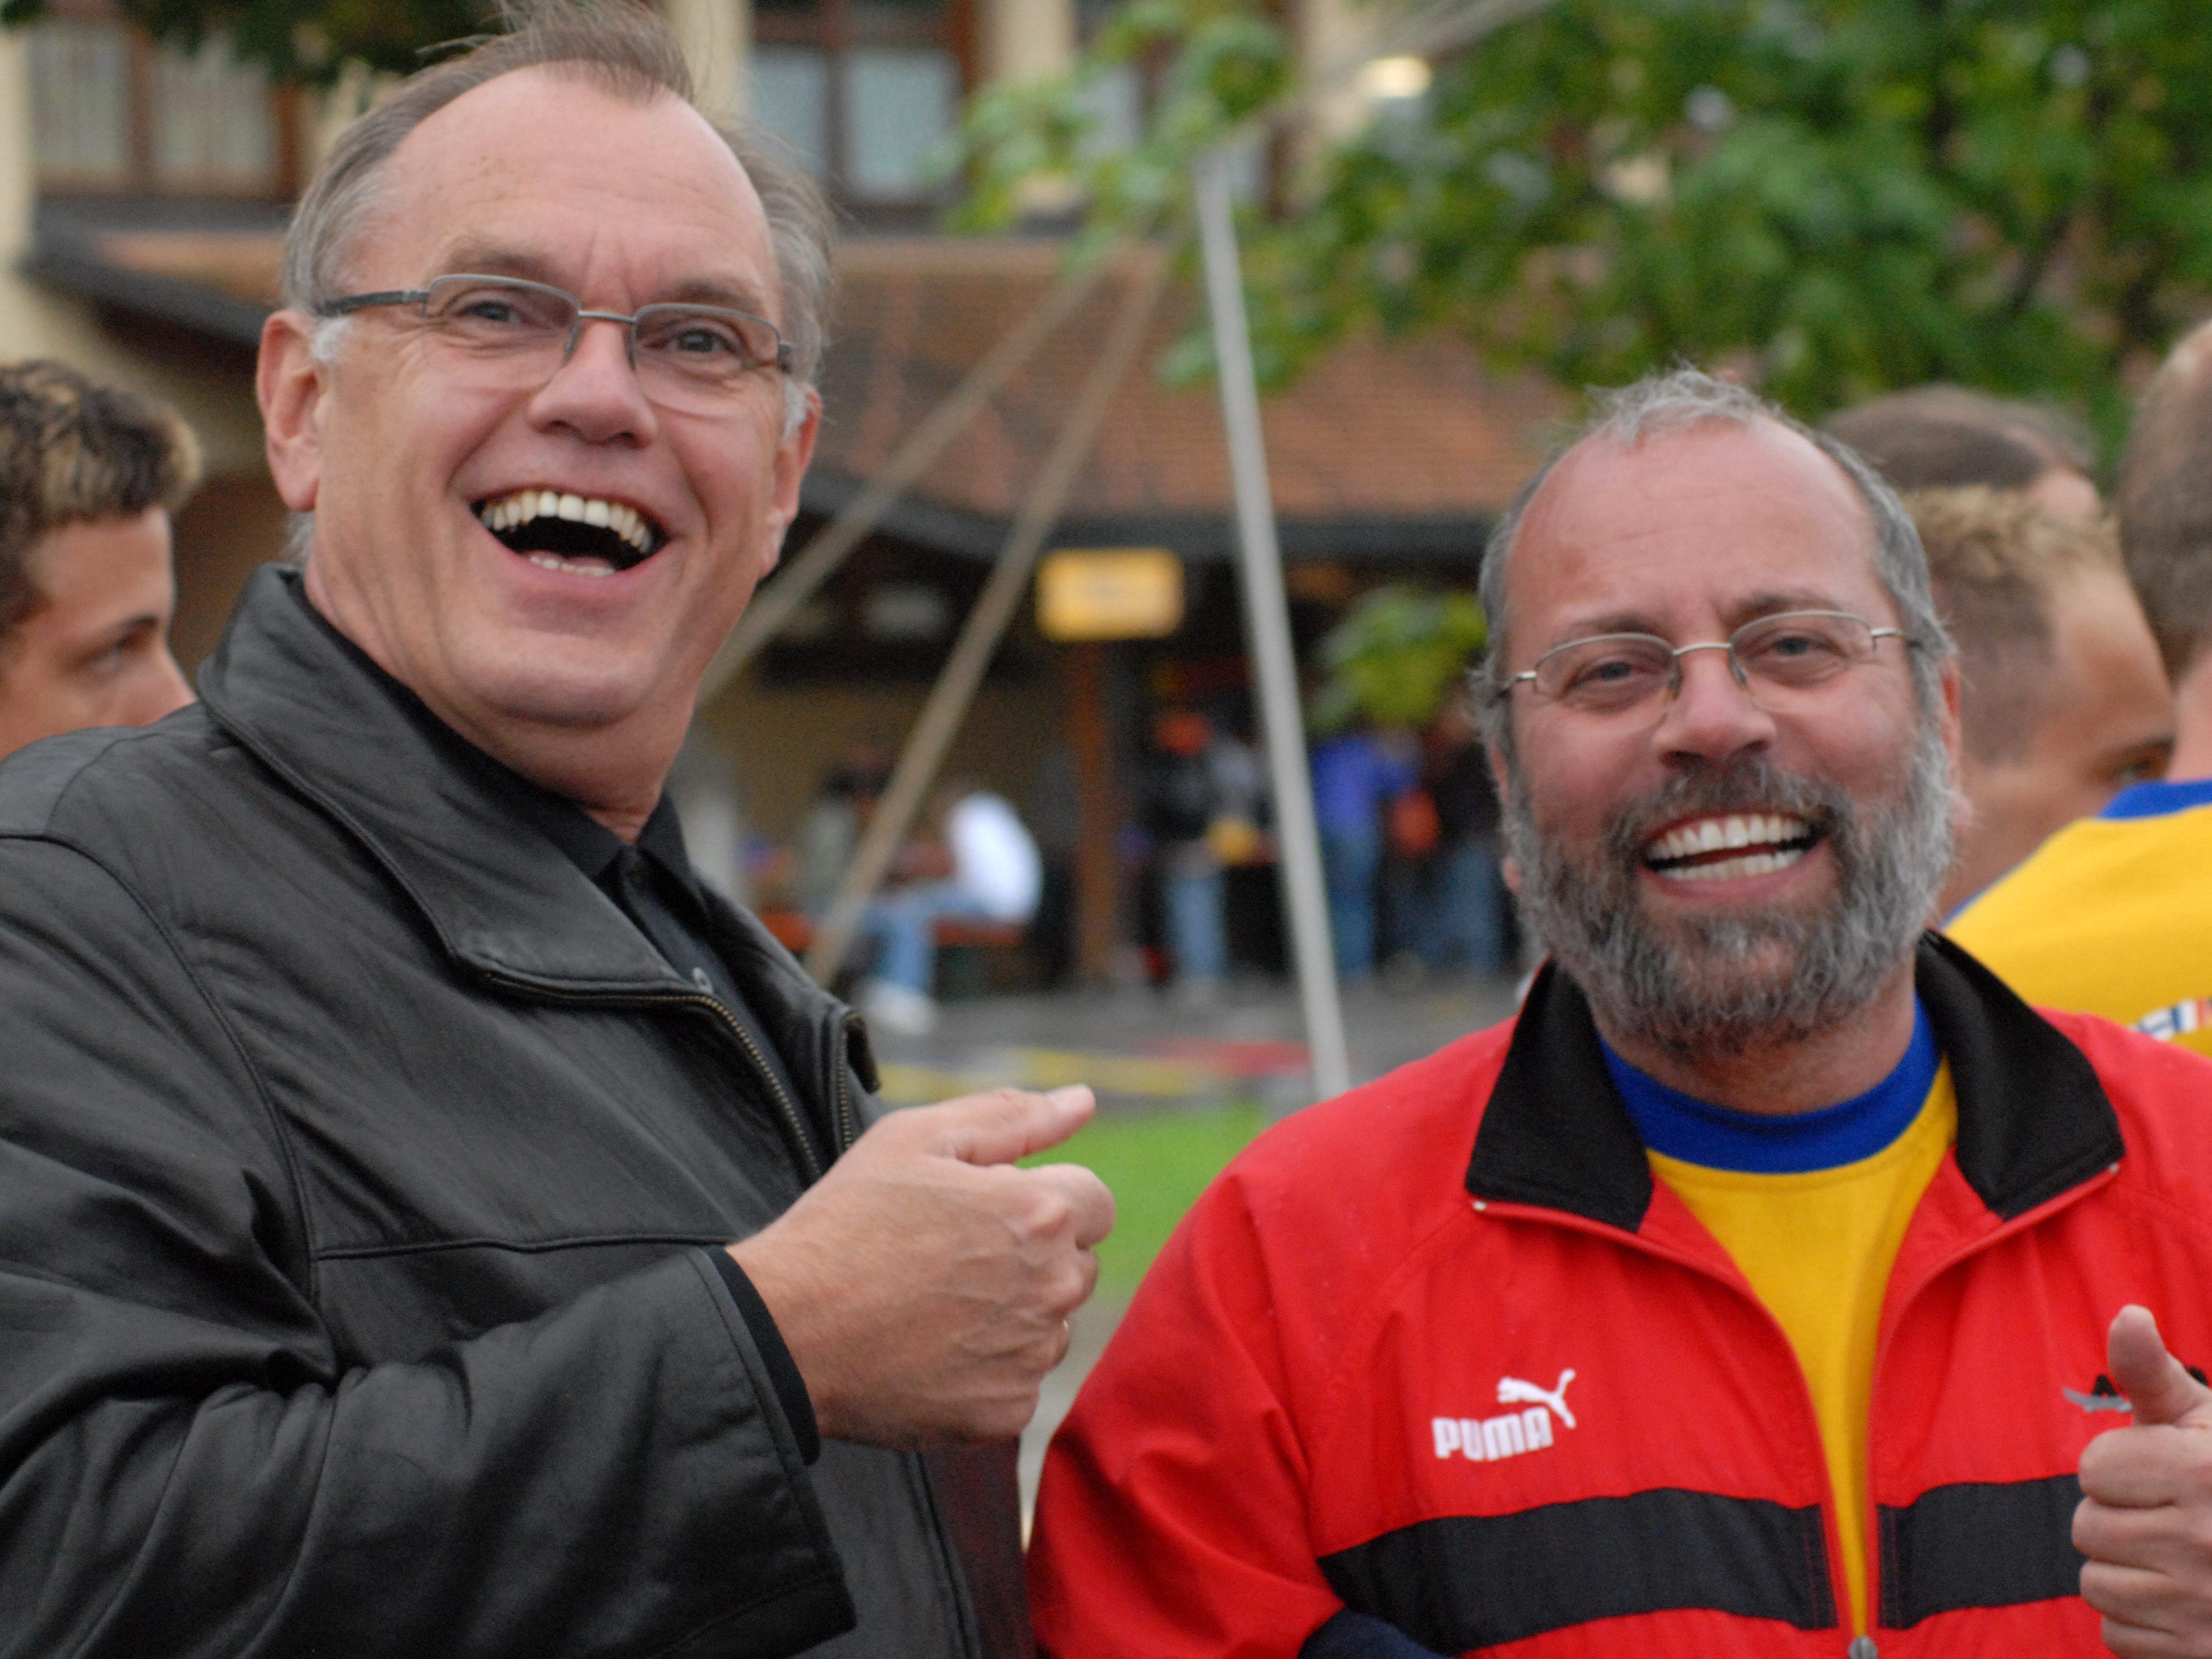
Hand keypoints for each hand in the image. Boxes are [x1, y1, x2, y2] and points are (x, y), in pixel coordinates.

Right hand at [728, 1085, 1113, 1447]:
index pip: (1095, 1203)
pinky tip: (933, 1350)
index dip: (1044, 1200)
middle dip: (1034, 1255)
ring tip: (937, 1304)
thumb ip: (1011, 1117)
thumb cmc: (846, 1223)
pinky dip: (989, 1368)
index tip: (988, 1213)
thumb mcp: (917, 1138)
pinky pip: (1021, 1380)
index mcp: (1040, 1213)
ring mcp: (1031, 1355)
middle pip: (1078, 1264)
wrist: (787, 1331)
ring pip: (1052, 1323)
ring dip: (1016, 1312)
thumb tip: (1083, 1100)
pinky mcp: (1005, 1411)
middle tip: (952, 1257)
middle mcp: (1053, 1287)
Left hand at [2075, 1306, 2211, 1655]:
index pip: (2093, 1469)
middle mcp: (2207, 1539)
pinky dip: (2140, 1625)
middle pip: (2087, 1528)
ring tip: (2177, 1564)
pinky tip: (2181, 1607)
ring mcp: (2204, 1605)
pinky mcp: (2197, 1654)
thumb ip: (2151, 1375)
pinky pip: (2116, 1636)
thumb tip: (2126, 1313)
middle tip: (2172, 1523)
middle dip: (2119, 1521)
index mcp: (2203, 1472)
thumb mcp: (2203, 1424)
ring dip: (2125, 1575)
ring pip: (2095, 1586)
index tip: (2163, 1477)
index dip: (2120, 1470)